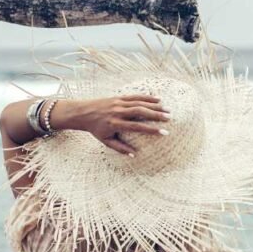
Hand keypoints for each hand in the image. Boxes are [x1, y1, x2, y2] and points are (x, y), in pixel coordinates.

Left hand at [51, 94, 170, 154]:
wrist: (82, 112)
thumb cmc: (95, 129)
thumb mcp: (105, 141)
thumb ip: (120, 148)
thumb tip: (135, 155)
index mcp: (115, 124)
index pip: (136, 127)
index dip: (151, 130)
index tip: (164, 133)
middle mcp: (118, 112)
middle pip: (140, 112)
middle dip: (156, 115)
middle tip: (169, 118)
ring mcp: (118, 103)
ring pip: (139, 103)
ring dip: (154, 106)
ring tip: (168, 110)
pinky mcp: (118, 97)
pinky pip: (135, 96)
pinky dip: (147, 97)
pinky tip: (158, 99)